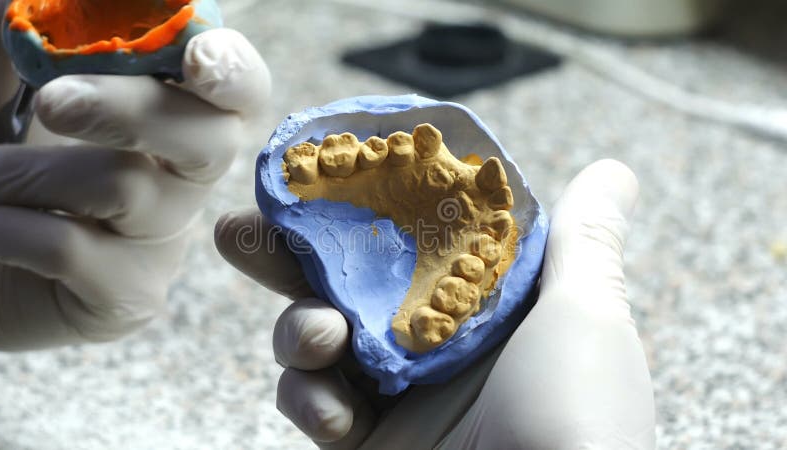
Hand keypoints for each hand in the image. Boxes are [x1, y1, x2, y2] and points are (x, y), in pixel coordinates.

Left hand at [0, 0, 270, 349]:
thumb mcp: (4, 94)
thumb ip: (19, 46)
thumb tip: (22, 1)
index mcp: (175, 117)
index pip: (240, 92)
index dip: (235, 72)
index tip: (199, 57)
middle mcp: (185, 180)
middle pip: (211, 142)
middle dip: (135, 112)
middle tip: (54, 101)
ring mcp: (162, 242)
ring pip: (128, 189)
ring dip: (28, 171)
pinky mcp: (129, 294)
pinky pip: (73, 249)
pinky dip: (7, 226)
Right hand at [216, 159, 655, 447]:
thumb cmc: (576, 417)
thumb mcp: (585, 314)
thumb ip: (583, 239)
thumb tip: (612, 169)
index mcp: (481, 299)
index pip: (408, 233)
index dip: (364, 203)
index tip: (320, 171)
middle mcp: (435, 339)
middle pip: (347, 279)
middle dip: (291, 254)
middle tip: (243, 229)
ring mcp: (399, 391)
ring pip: (318, 338)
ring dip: (300, 331)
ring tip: (316, 339)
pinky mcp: (368, 440)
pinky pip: (315, 403)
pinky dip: (311, 401)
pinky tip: (333, 414)